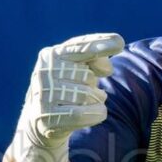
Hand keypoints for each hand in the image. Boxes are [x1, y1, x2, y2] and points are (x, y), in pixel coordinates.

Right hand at [12, 33, 124, 161]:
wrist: (42, 120)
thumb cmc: (68, 87)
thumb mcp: (80, 69)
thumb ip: (96, 59)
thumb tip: (107, 69)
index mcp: (51, 55)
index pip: (81, 48)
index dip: (101, 44)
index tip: (120, 42)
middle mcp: (44, 73)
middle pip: (89, 76)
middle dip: (93, 85)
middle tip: (81, 90)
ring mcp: (43, 96)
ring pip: (88, 96)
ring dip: (96, 101)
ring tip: (84, 103)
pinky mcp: (47, 118)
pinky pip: (84, 114)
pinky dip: (97, 114)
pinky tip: (95, 114)